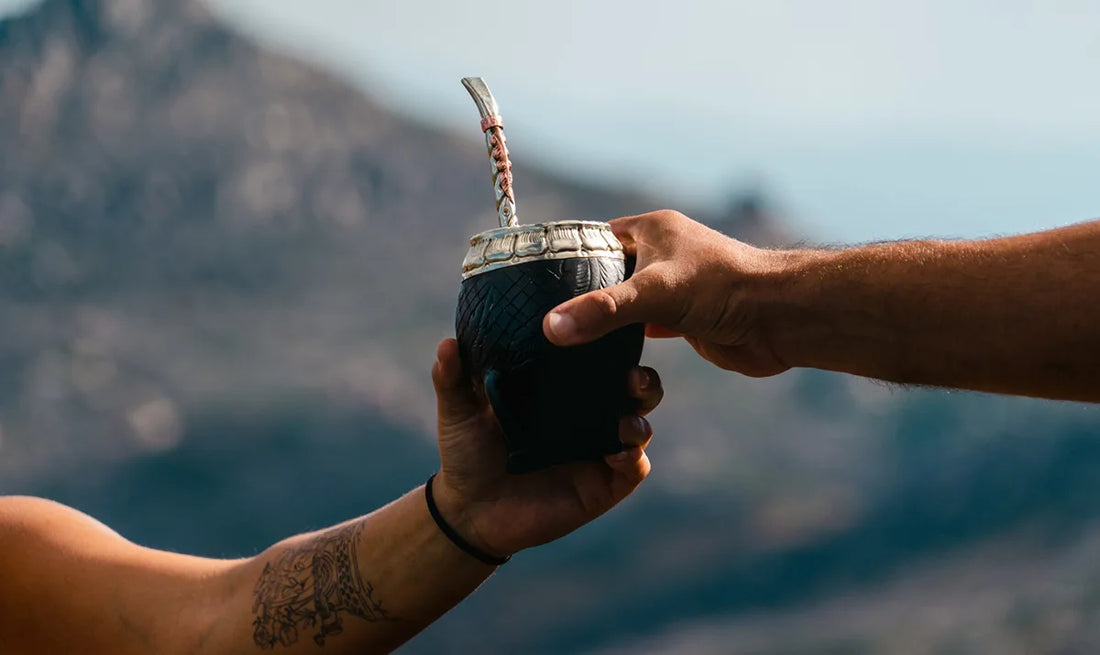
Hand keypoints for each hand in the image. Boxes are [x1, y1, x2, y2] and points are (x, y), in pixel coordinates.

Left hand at [430, 338, 661, 558]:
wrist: (468, 510)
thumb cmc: (467, 454)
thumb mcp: (459, 413)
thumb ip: (453, 379)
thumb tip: (447, 343)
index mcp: (563, 392)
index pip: (601, 362)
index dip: (616, 346)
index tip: (613, 332)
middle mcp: (588, 418)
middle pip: (634, 391)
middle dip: (645, 381)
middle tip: (633, 376)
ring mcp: (598, 452)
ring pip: (639, 428)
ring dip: (640, 420)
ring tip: (625, 421)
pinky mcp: (603, 486)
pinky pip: (633, 469)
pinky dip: (633, 459)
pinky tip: (618, 453)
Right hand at [541, 210, 789, 376]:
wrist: (780, 320)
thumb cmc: (725, 288)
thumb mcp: (654, 294)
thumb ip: (602, 311)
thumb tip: (551, 328)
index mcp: (653, 229)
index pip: (595, 238)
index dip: (567, 258)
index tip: (534, 283)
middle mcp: (662, 254)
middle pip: (607, 273)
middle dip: (582, 295)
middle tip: (544, 319)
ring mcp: (673, 288)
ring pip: (626, 303)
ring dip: (605, 321)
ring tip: (568, 340)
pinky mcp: (685, 319)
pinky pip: (645, 328)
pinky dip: (628, 340)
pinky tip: (605, 356)